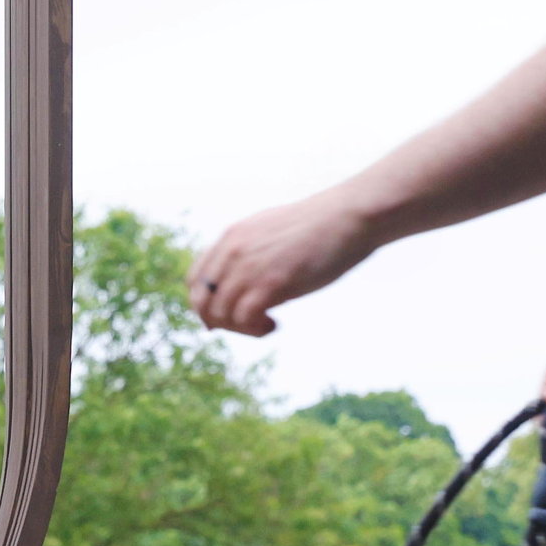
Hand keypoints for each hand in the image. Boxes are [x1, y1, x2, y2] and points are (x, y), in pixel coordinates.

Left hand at [188, 192, 377, 337]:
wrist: (349, 216)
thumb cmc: (320, 226)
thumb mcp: (272, 231)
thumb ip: (252, 250)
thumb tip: (249, 279)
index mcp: (231, 237)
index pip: (195, 279)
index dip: (205, 303)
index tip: (227, 315)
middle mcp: (233, 251)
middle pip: (202, 302)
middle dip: (220, 322)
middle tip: (248, 325)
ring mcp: (250, 267)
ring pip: (220, 315)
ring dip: (241, 329)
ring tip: (267, 324)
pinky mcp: (272, 283)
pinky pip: (243, 318)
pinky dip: (255, 329)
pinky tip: (274, 323)